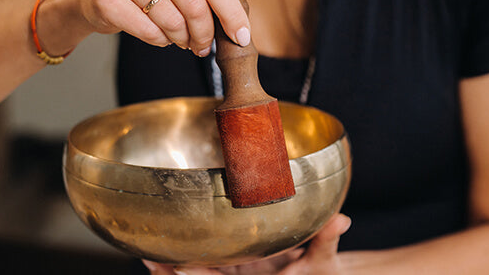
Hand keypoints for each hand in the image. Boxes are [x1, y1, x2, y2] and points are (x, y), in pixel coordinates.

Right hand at [58, 0, 267, 55]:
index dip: (232, 12)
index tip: (242, 35)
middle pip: (194, 4)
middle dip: (206, 33)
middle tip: (205, 46)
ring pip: (172, 21)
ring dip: (182, 39)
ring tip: (181, 38)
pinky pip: (149, 32)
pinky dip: (160, 40)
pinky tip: (159, 33)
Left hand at [143, 214, 351, 274]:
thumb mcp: (325, 264)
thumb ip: (327, 240)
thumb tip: (342, 220)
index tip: (177, 267)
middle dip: (172, 274)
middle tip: (148, 258)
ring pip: (195, 274)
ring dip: (170, 268)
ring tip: (145, 253)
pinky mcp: (232, 268)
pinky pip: (203, 266)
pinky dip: (182, 260)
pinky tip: (161, 248)